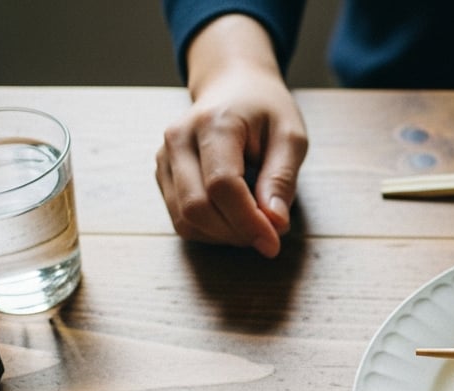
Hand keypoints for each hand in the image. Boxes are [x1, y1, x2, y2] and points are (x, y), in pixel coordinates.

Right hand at [155, 14, 307, 257]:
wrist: (232, 86)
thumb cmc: (265, 111)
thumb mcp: (290, 136)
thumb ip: (282, 179)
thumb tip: (274, 223)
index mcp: (213, 123)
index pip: (222, 185)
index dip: (248, 221)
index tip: (274, 242)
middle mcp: (178, 139)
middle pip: (197, 207)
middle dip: (236, 232)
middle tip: (268, 234)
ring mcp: (164, 157)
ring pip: (184, 219)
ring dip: (223, 235)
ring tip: (253, 222)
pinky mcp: (162, 174)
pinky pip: (181, 219)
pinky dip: (210, 230)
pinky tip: (234, 217)